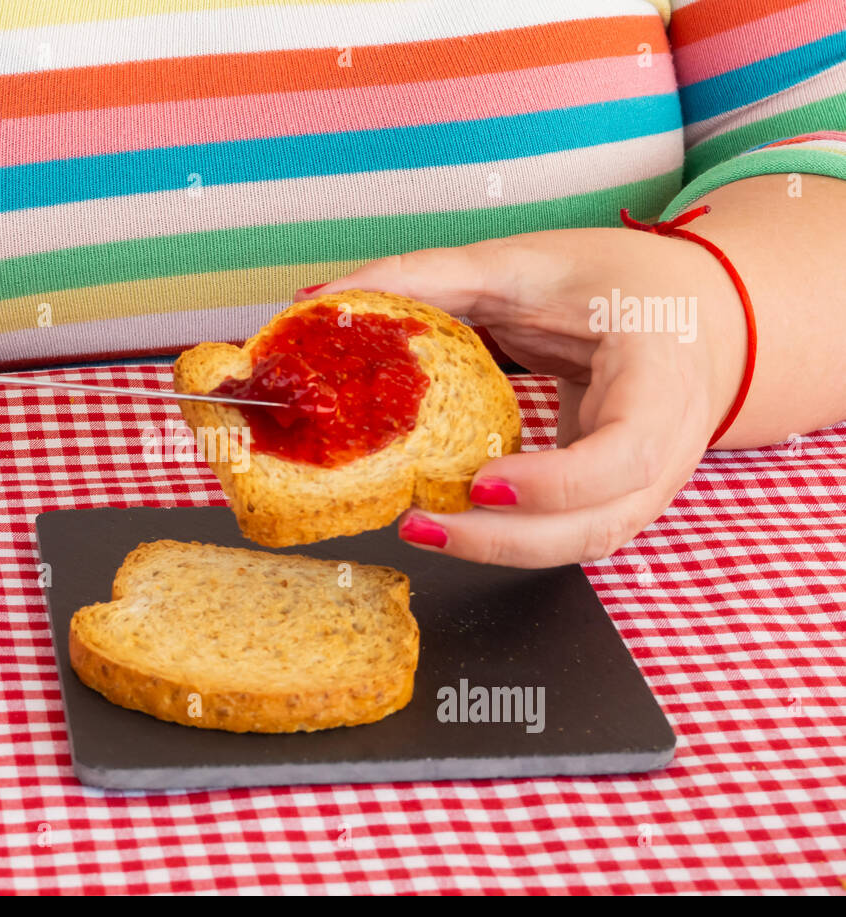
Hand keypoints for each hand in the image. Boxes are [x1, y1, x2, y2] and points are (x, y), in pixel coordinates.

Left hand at [295, 226, 747, 566]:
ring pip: (583, 545)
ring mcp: (651, 484)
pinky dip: (512, 537)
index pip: (626, 453)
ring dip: (501, 549)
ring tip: (422, 528)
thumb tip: (324, 296)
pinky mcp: (619, 499)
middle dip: (507, 541)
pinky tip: (454, 522)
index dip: (555, 483)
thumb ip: (429, 279)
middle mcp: (672, 444)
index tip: (482, 482)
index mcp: (664, 375)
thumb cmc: (616, 283)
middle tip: (420, 525)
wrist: (694, 312)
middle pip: (599, 525)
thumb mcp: (526, 264)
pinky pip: (569, 534)